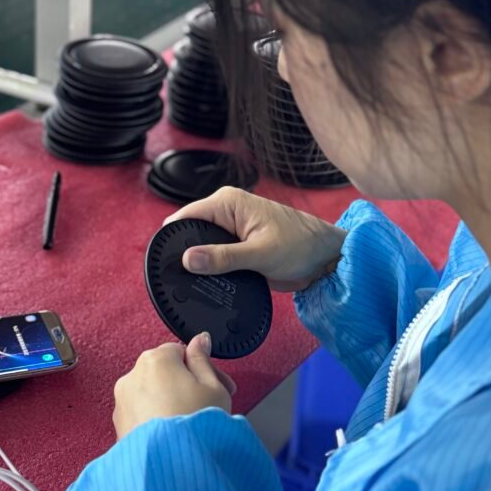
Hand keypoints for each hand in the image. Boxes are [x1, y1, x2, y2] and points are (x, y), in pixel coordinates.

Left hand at [113, 334, 234, 439]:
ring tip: (192, 423)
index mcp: (155, 360)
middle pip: (165, 372)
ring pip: (152, 393)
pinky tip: (176, 434)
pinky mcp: (119, 426)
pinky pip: (142, 414)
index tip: (220, 384)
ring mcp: (123, 402)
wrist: (173, 468)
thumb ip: (203, 359)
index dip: (203, 368)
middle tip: (211, 404)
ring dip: (171, 401)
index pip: (180, 351)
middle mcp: (132, 376)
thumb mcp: (213, 387)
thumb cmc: (194, 426)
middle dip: (187, 384)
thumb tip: (200, 340)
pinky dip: (157, 419)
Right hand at [165, 187, 346, 292]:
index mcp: (227, 203)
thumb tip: (187, 259)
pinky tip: (205, 285)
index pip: (185, 217)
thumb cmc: (301, 246)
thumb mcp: (260, 254)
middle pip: (189, 233)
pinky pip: (214, 257)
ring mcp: (230, 230)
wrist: (326, 258)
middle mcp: (225, 212)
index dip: (171, 239)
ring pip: (200, 248)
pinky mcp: (236, 247)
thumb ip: (223, 258)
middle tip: (176, 283)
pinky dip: (210, 269)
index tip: (163, 264)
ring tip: (188, 287)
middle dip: (182, 255)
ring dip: (196, 265)